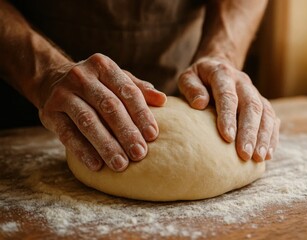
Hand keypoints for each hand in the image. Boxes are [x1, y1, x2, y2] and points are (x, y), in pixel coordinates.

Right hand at [38, 53, 166, 171]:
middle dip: (126, 132)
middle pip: (109, 106)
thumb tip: (162, 100)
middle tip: (140, 153)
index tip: (153, 135)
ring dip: (106, 144)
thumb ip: (138, 88)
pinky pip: (67, 134)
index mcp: (103, 66)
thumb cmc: (95, 83)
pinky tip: (96, 165)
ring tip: (120, 164)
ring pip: (88, 121)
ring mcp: (63, 94)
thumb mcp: (116, 79)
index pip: (127, 91)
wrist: (51, 80)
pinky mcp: (49, 112)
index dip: (141, 114)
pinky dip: (83, 150)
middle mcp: (82, 77)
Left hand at [178, 57, 279, 161]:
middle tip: (245, 154)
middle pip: (251, 106)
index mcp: (223, 74)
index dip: (228, 116)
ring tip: (258, 158)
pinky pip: (272, 119)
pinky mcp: (262, 102)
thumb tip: (200, 103)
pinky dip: (271, 137)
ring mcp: (255, 92)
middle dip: (249, 131)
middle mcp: (243, 82)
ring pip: (265, 113)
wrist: (218, 66)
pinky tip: (267, 154)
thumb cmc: (198, 78)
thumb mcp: (188, 77)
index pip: (228, 95)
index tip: (227, 137)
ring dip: (263, 137)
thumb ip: (191, 88)